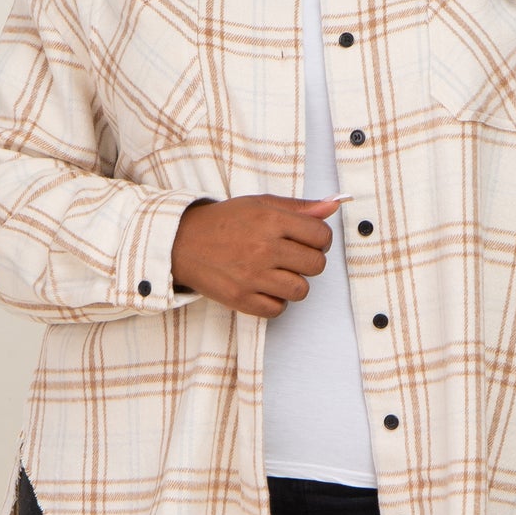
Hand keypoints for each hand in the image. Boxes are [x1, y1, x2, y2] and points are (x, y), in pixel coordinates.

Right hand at [170, 194, 340, 316]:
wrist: (182, 243)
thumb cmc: (225, 222)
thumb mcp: (260, 204)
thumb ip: (299, 207)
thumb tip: (333, 205)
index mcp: (271, 220)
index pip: (321, 236)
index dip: (320, 240)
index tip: (309, 241)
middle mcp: (264, 248)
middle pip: (316, 265)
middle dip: (309, 262)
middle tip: (291, 257)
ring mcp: (252, 276)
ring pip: (300, 291)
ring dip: (293, 284)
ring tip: (277, 274)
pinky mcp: (242, 299)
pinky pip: (278, 309)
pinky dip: (275, 301)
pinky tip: (263, 287)